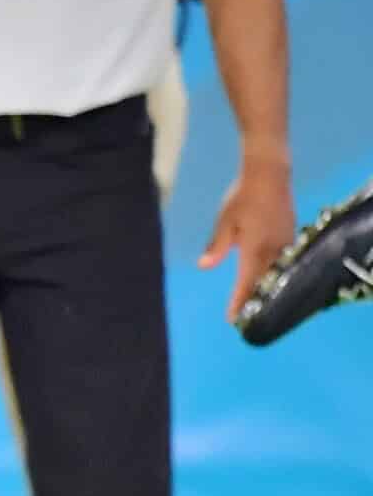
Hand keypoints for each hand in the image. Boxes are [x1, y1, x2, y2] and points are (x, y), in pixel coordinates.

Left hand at [200, 157, 296, 323]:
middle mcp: (274, 250)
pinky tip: (270, 281)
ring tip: (257, 304)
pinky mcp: (291, 237)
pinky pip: (284, 263)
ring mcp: (286, 244)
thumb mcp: (225, 221)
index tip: (233, 319)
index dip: (240, 301)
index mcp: (255, 249)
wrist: (270, 176)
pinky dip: (276, 275)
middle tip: (245, 317)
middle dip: (254, 300)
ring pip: (277, 274)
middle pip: (265, 282)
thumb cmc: (242, 198)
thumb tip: (204, 266)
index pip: (247, 281)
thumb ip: (217, 245)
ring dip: (266, 289)